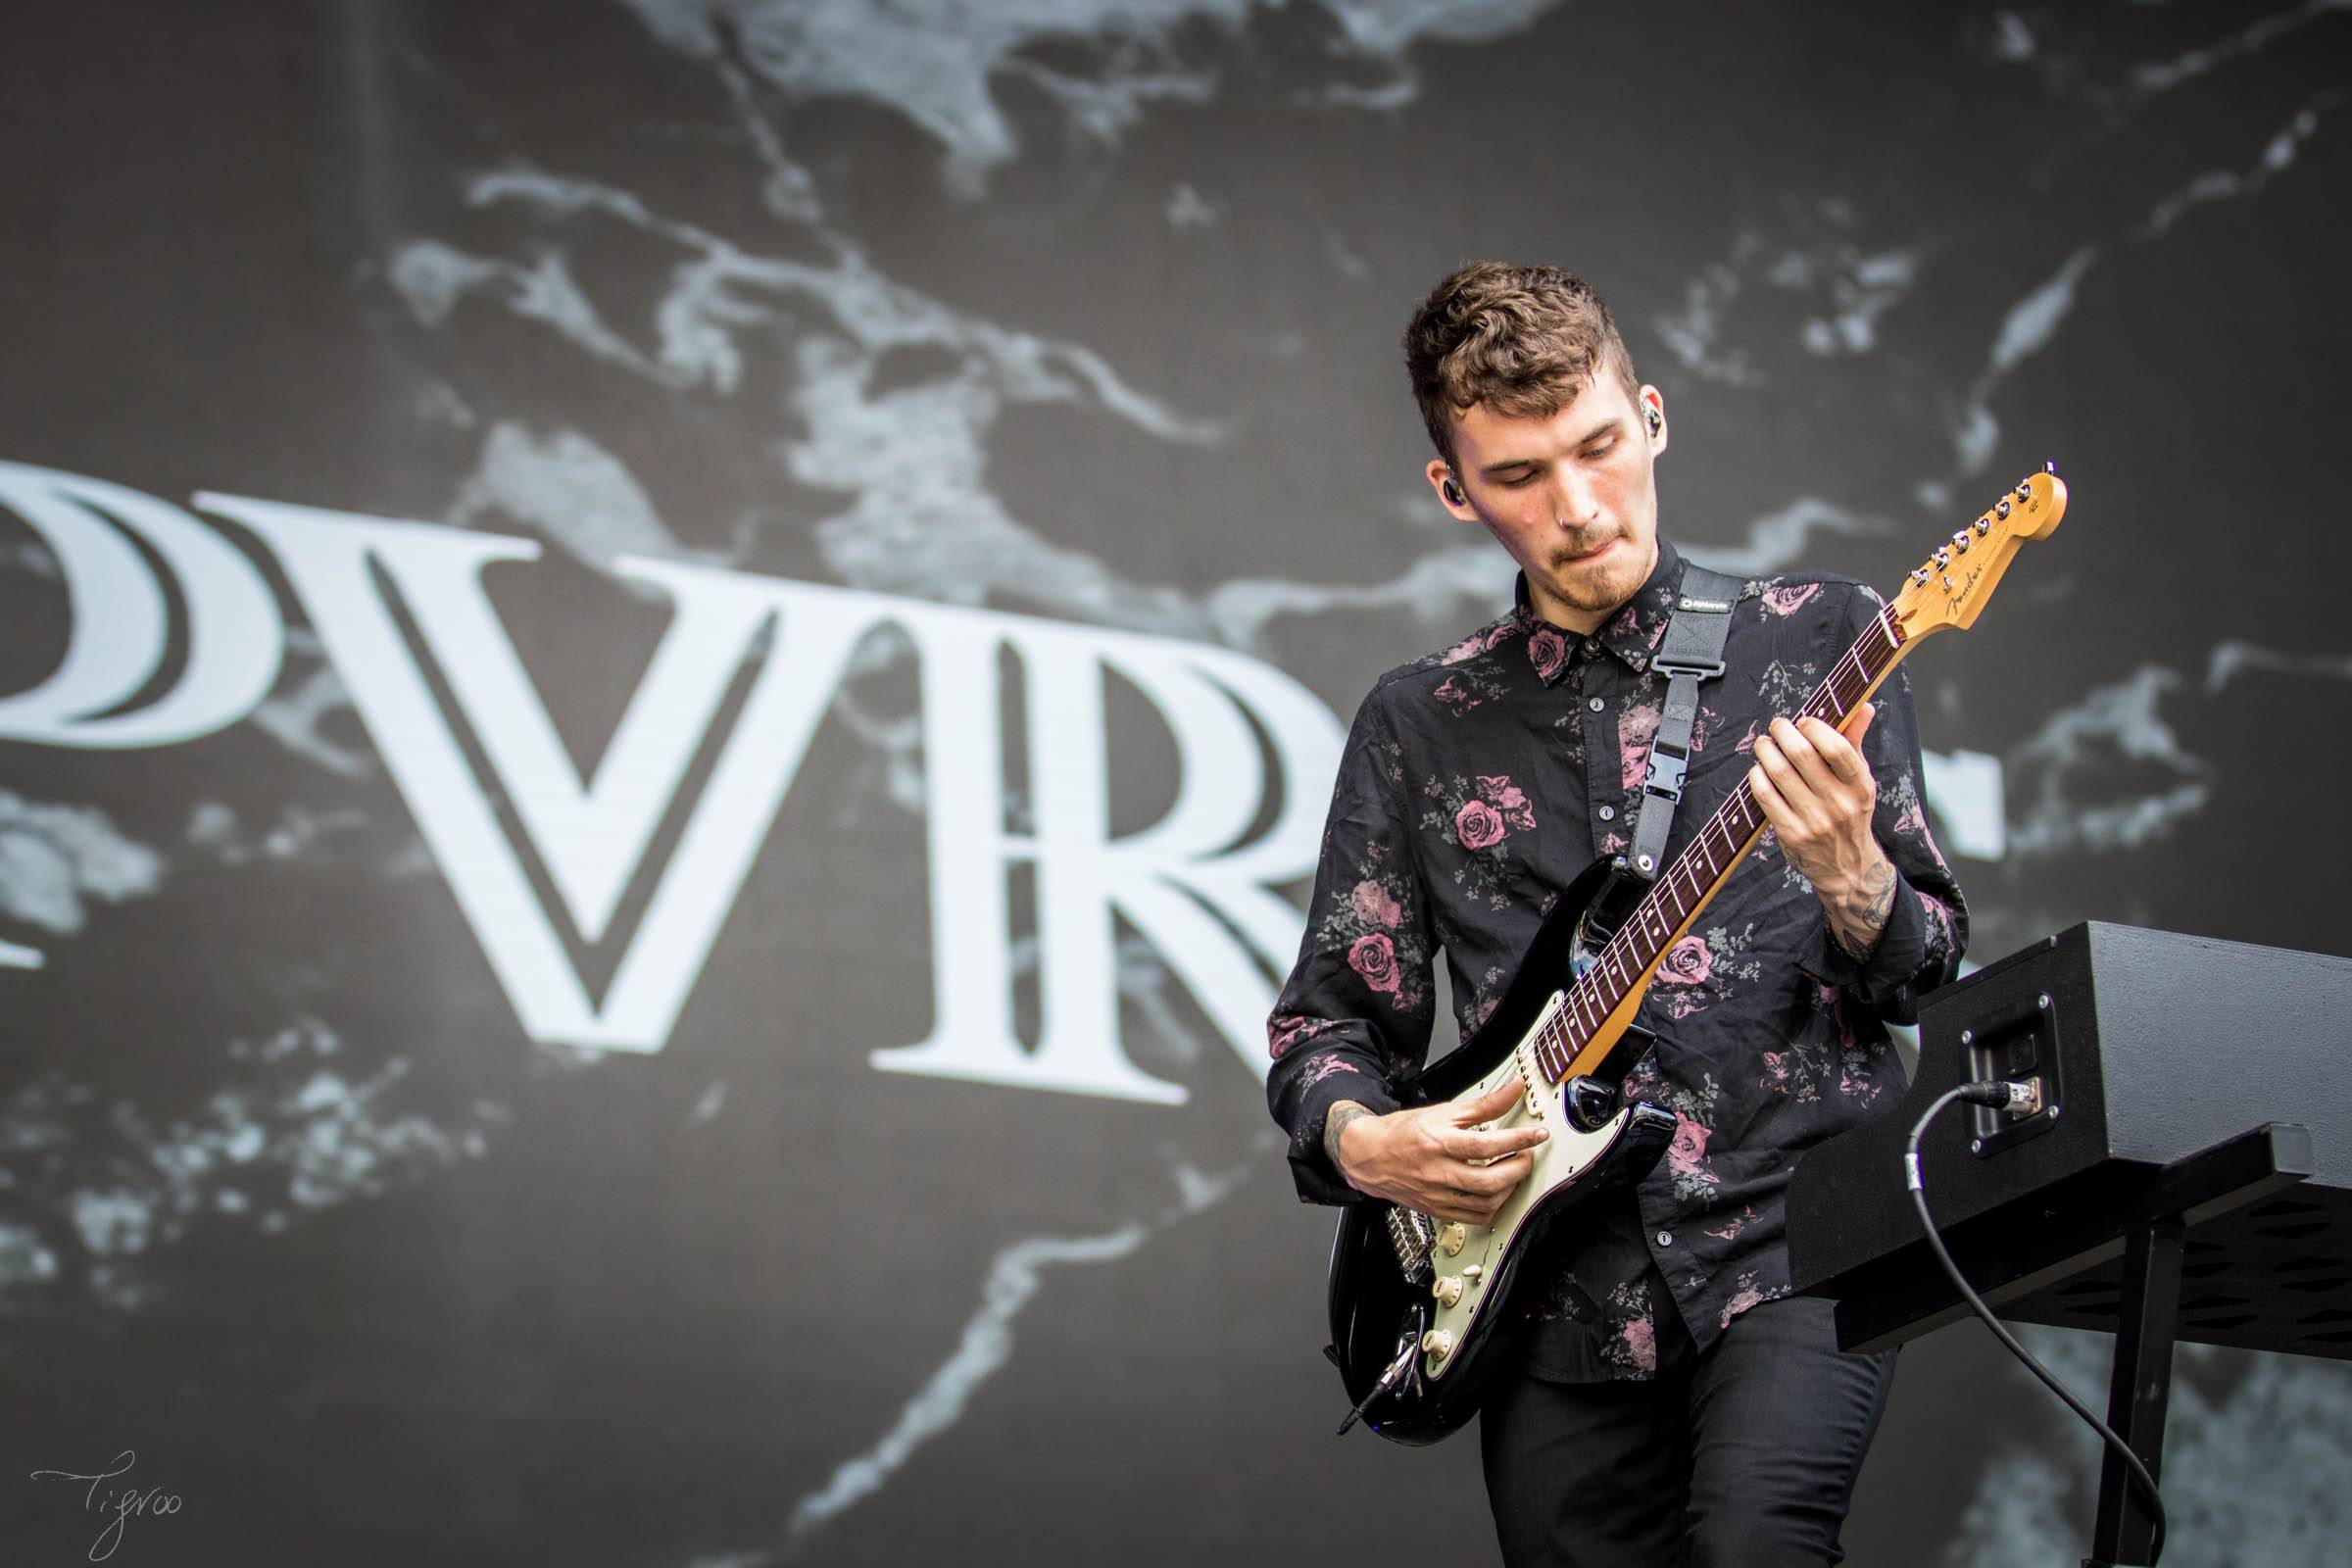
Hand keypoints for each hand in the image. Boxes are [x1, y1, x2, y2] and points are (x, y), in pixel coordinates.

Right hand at [1330, 1076, 1547, 1225]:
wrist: (1369, 1156)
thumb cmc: (1404, 1132)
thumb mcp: (1443, 1111)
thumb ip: (1483, 1105)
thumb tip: (1514, 1090)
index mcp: (1438, 1143)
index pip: (1486, 1145)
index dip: (1517, 1140)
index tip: (1537, 1135)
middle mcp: (1437, 1172)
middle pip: (1488, 1181)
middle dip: (1518, 1169)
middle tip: (1526, 1155)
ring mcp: (1437, 1195)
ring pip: (1485, 1204)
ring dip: (1508, 1189)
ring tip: (1512, 1172)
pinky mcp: (1437, 1211)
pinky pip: (1473, 1218)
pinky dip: (1492, 1207)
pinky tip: (1495, 1192)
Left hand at [1749, 704, 1896, 955]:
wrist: (1846, 868)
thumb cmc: (1850, 812)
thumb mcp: (1860, 782)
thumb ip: (1856, 743)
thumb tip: (1863, 706)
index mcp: (1861, 786)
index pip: (1837, 747)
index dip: (1815, 727)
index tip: (1804, 721)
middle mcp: (1839, 803)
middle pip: (1802, 754)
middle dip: (1783, 732)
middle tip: (1777, 726)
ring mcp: (1813, 820)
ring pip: (1779, 772)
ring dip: (1765, 750)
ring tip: (1764, 743)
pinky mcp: (1790, 834)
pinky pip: (1765, 795)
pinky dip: (1757, 776)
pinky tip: (1758, 769)